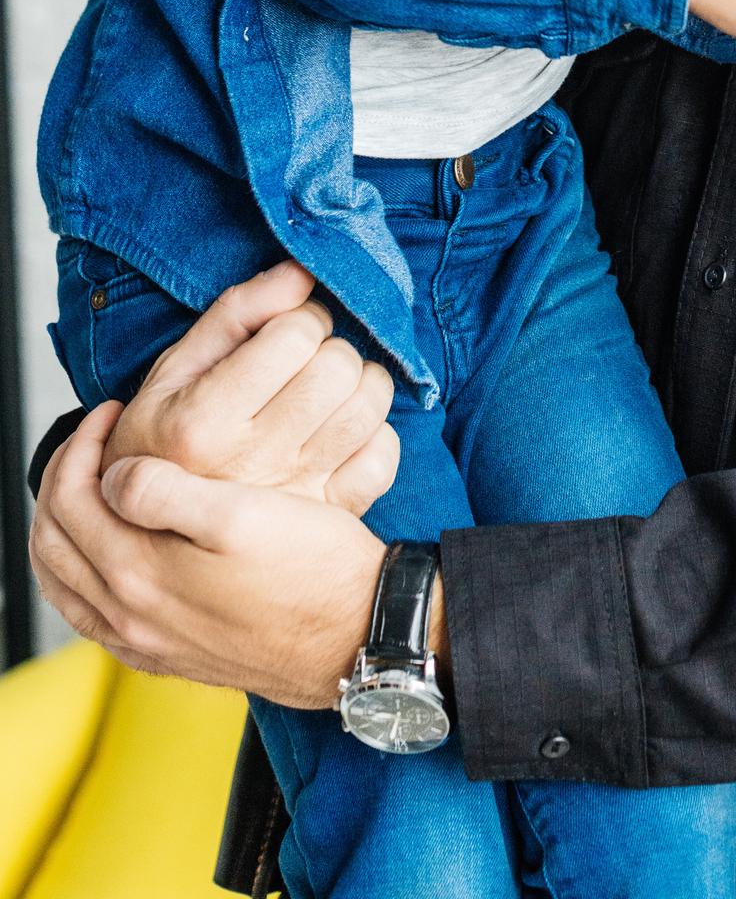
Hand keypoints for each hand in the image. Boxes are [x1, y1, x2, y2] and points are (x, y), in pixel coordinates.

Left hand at [30, 400, 387, 705]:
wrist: (353, 639)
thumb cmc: (311, 570)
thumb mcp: (242, 515)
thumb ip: (165, 493)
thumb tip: (114, 475)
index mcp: (140, 577)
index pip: (71, 502)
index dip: (82, 446)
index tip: (112, 410)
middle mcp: (130, 619)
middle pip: (53, 546)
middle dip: (62, 481)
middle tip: (93, 440)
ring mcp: (145, 644)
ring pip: (66, 585)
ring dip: (66, 527)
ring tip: (94, 485)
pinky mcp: (166, 655)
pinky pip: (92, 614)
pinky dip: (84, 571)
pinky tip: (115, 548)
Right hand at [100, 261, 398, 515]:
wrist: (155, 544)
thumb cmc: (161, 443)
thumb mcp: (173, 372)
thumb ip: (235, 314)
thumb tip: (300, 272)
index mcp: (203, 422)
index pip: (296, 335)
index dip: (300, 319)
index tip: (285, 333)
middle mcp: (253, 462)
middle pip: (338, 368)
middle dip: (330, 350)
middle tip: (306, 363)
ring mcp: (295, 495)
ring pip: (368, 407)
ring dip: (359, 385)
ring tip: (328, 391)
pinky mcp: (327, 516)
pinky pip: (382, 458)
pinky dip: (375, 436)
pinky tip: (342, 433)